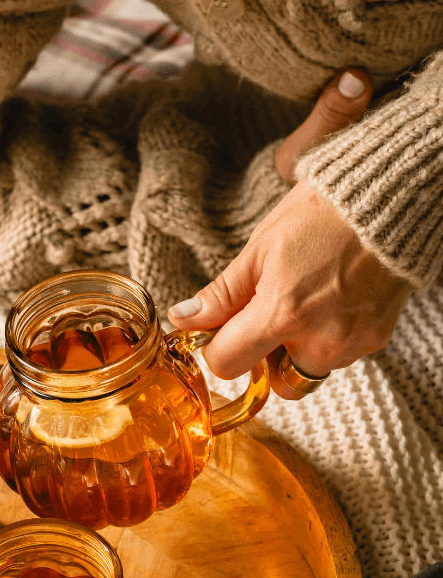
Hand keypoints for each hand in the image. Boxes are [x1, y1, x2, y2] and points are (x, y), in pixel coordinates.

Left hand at [167, 70, 411, 398]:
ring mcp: (352, 343)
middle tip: (268, 311)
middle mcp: (320, 340)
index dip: (216, 348)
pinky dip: (327, 336)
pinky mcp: (376, 339)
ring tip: (305, 297)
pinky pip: (338, 355)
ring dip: (297, 346)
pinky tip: (330, 297)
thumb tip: (184, 319)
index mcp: (283, 314)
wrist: (392, 197)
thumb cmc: (324, 213)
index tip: (219, 328)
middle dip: (264, 354)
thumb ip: (222, 294)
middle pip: (272, 379)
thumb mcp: (260, 248)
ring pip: (307, 369)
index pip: (227, 364)